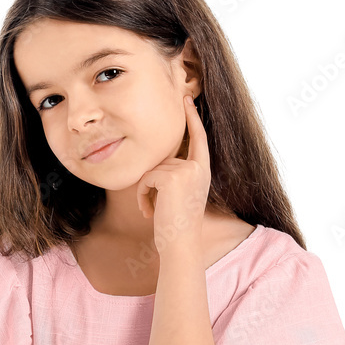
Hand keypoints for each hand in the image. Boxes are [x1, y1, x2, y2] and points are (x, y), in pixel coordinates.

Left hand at [136, 95, 210, 248]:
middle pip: (163, 160)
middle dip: (152, 184)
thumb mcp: (181, 196)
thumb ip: (177, 175)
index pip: (198, 139)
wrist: (180, 244)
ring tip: (152, 212)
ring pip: (152, 170)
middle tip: (154, 210)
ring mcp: (186, 171)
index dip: (192, 119)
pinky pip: (146, 178)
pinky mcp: (171, 177)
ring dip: (145, 192)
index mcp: (203, 171)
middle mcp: (197, 167)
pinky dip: (141, 195)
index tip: (186, 99)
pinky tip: (149, 212)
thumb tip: (159, 161)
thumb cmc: (177, 226)